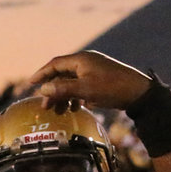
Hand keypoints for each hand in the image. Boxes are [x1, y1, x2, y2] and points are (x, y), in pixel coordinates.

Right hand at [30, 51, 152, 110]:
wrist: (139, 93)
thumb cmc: (112, 88)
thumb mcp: (86, 90)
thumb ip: (63, 89)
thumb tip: (43, 89)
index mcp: (81, 60)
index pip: (55, 64)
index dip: (42, 74)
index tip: (31, 84)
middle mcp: (86, 62)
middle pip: (62, 75)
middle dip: (53, 90)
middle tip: (45, 106)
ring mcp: (94, 71)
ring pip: (72, 83)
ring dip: (64, 96)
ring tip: (59, 111)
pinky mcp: (100, 81)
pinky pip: (82, 87)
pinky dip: (76, 97)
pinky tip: (76, 107)